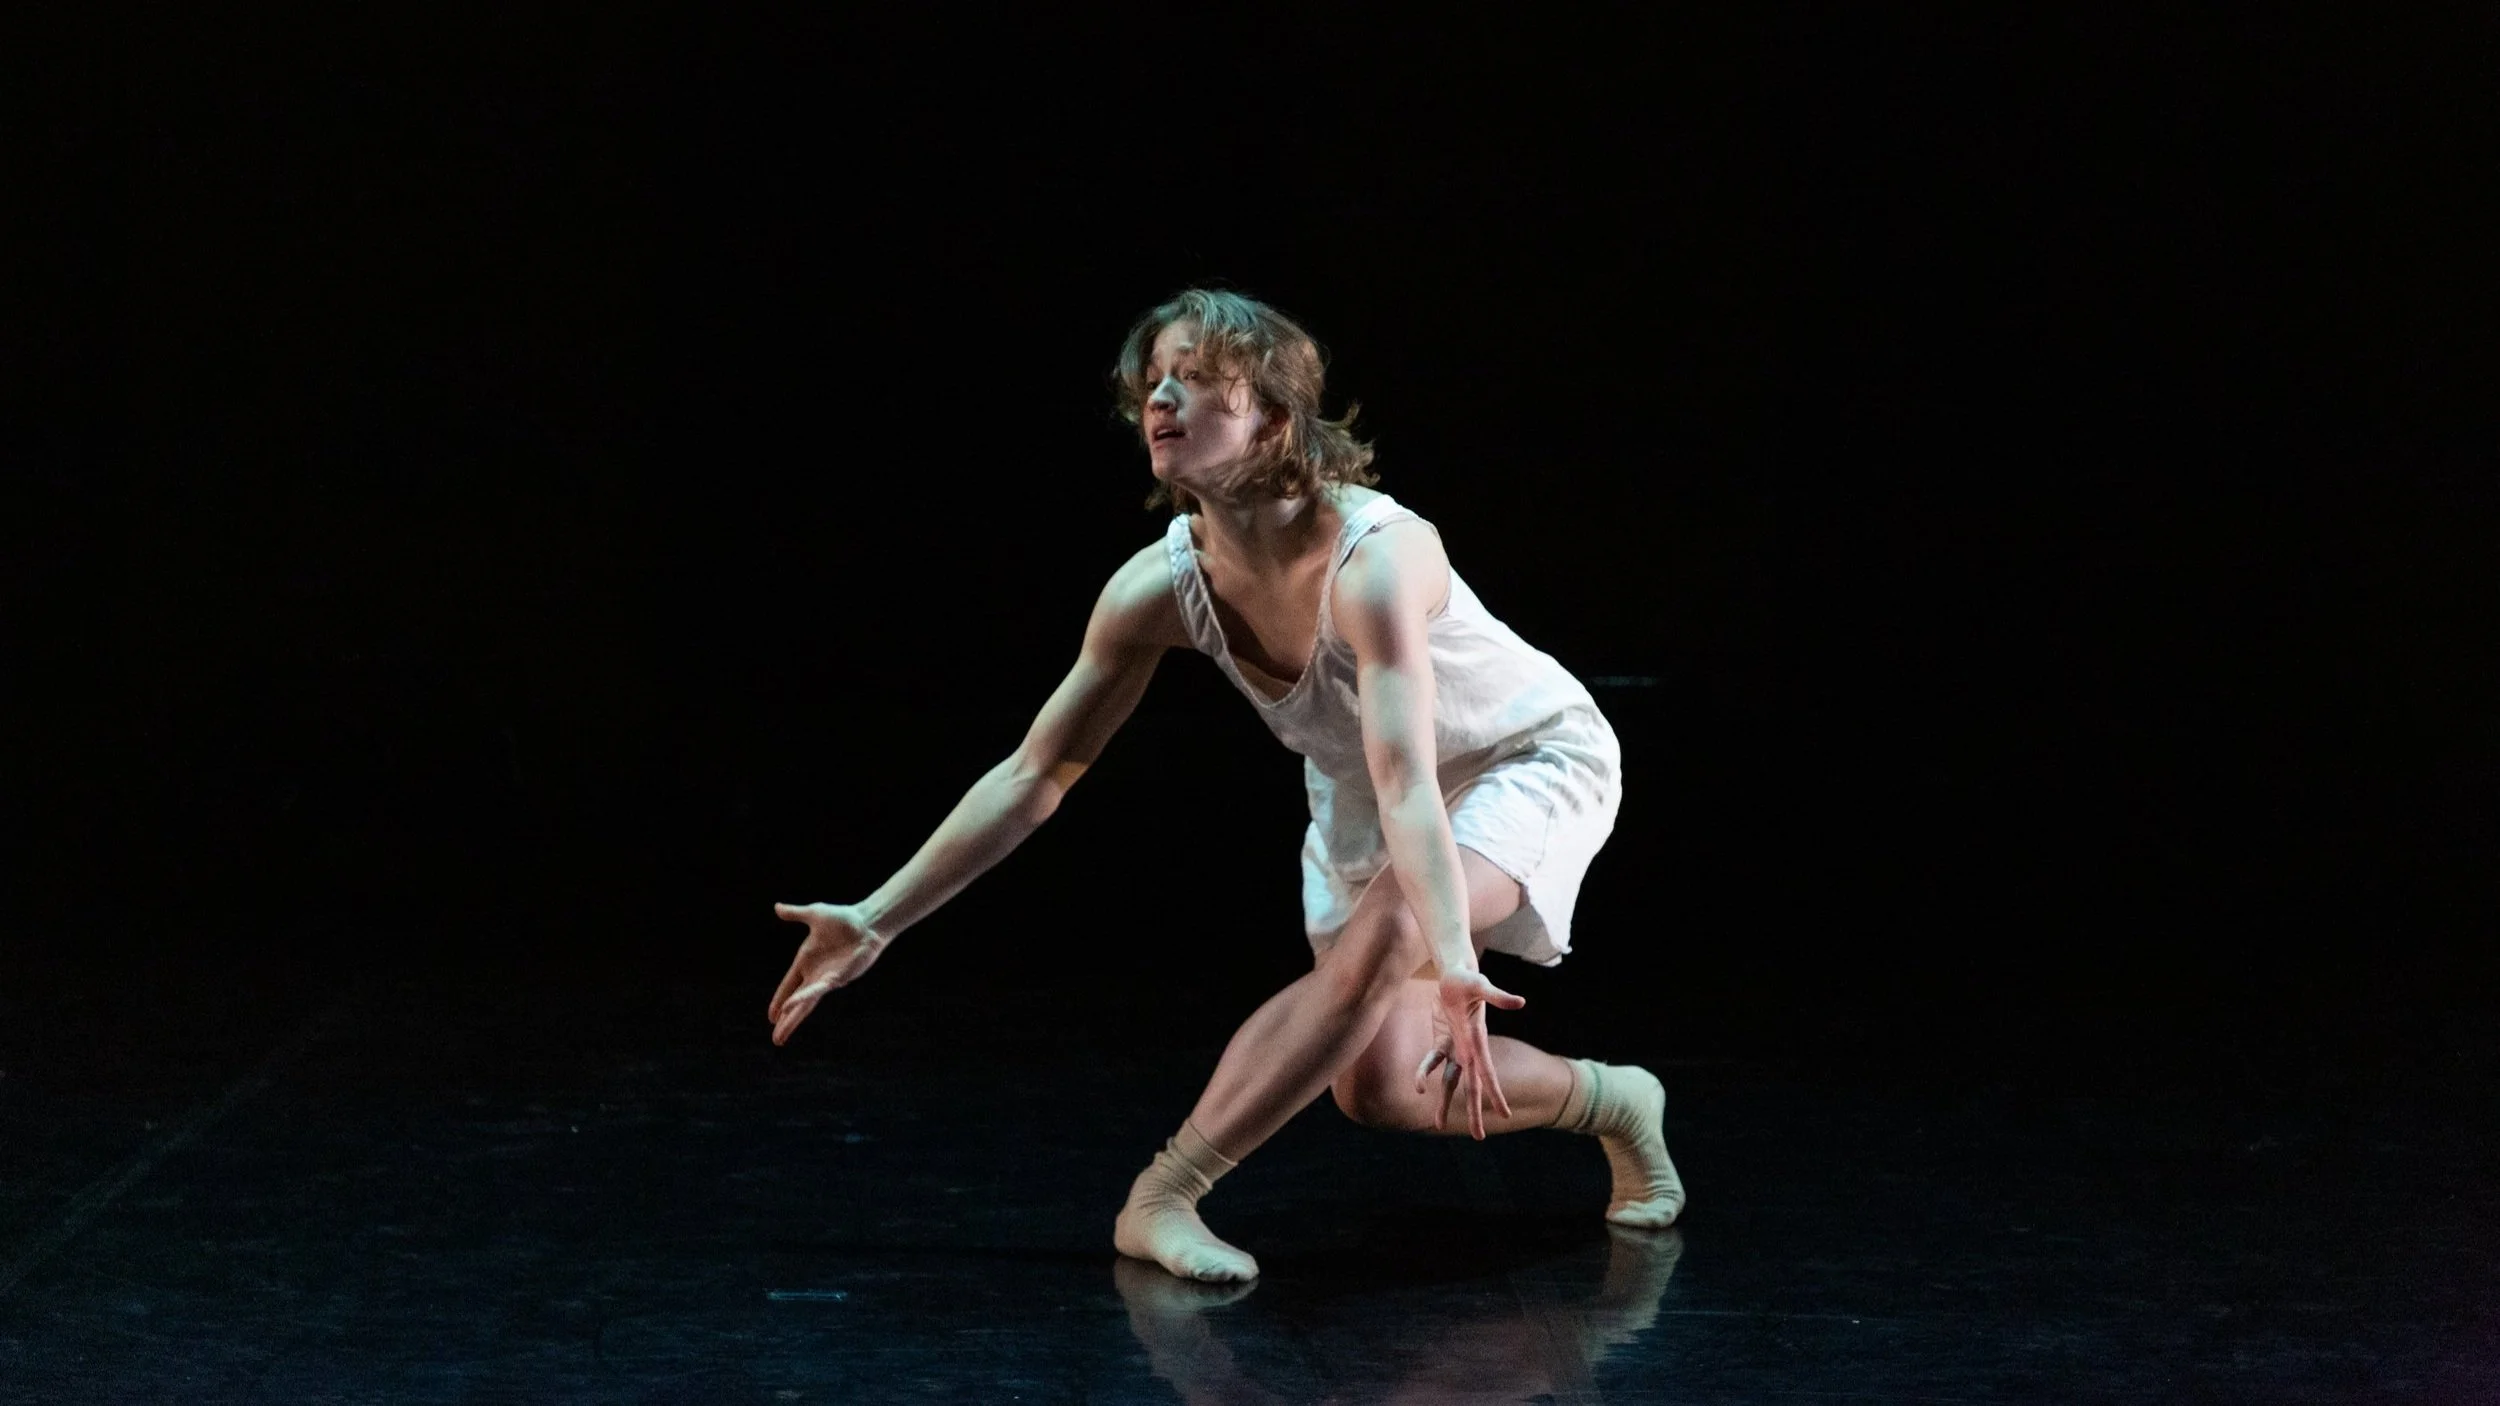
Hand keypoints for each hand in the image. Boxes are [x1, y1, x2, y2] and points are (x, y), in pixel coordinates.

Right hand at [767, 902, 889, 1045]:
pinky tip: (792, 1007)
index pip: (789, 984)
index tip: (771, 1016)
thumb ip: (795, 913)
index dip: (780, 999)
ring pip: (805, 1003)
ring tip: (781, 1035)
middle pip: (796, 1002)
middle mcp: (815, 973)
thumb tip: (777, 907)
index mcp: (806, 960)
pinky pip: (816, 991)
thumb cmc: (844, 919)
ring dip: (793, 1019)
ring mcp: (826, 978)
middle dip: (786, 1020)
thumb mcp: (814, 914)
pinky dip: (802, 998)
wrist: (867, 922)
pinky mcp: (837, 978)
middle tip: (776, 1039)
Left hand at [1414, 967, 1526, 1138]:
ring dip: (1446, 1102)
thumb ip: (1498, 996)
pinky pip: (1432, 1061)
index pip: (1488, 1073)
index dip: (1495, 1094)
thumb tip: (1521, 1002)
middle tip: (1479, 1137)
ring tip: (1438, 1124)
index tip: (1505, 1115)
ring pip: (1450, 1081)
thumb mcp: (1481, 985)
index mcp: (1478, 1041)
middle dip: (1475, 1112)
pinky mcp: (1443, 1040)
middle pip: (1472, 1086)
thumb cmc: (1468, 978)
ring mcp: (1456, 1047)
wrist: (1456, 972)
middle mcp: (1469, 1049)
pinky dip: (1425, 1073)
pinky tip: (1419, 1088)